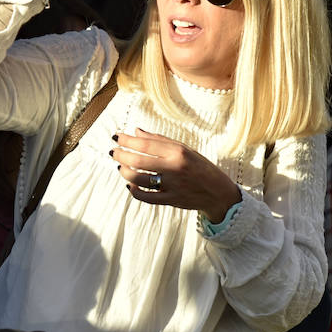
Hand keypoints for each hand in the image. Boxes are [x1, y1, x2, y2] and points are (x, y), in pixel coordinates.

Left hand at [111, 127, 241, 221]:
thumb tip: (136, 131)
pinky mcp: (170, 200)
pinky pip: (145, 197)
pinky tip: (130, 185)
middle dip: (121, 155)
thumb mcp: (185, 149)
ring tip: (121, 167)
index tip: (117, 137)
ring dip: (125, 172)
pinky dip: (134, 191)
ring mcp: (171, 185)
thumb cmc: (200, 167)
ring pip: (138, 179)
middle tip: (114, 152)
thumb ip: (159, 140)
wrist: (218, 192)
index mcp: (178, 152)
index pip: (145, 144)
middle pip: (137, 161)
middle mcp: (174, 168)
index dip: (127, 140)